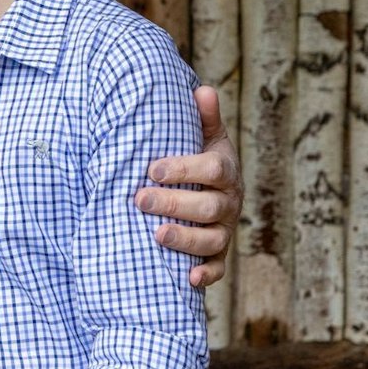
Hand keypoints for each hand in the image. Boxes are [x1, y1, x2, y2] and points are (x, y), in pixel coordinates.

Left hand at [136, 84, 241, 287]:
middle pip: (208, 207)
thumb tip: (202, 88)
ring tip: (156, 235)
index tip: (153, 169)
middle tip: (139, 199)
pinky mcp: (218, 255)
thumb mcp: (204, 137)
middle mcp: (228, 203)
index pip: (212, 170)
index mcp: (225, 171)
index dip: (184, 169)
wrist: (210, 191)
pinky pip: (217, 269)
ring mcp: (224, 231)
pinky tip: (187, 279)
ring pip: (212, 241)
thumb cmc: (199, 161)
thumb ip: (203, 117)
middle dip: (174, 204)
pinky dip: (205, 275)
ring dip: (186, 239)